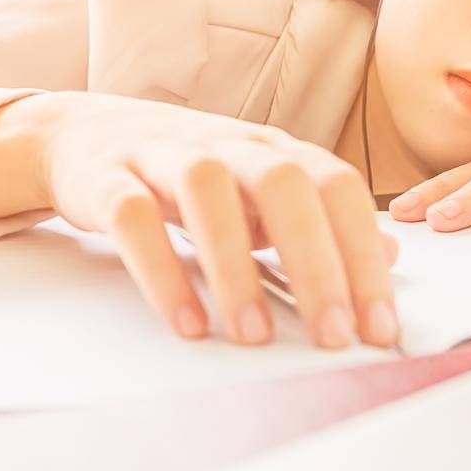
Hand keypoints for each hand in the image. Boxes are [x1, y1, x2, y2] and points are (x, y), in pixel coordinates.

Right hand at [32, 92, 398, 349]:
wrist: (79, 135)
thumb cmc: (182, 172)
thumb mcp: (257, 190)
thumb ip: (320, 219)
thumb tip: (391, 252)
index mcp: (270, 148)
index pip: (334, 186)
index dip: (363, 252)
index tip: (379, 324)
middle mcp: (224, 143)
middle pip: (283, 181)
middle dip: (316, 260)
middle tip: (333, 334)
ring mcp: (162, 155)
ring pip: (207, 191)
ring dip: (236, 267)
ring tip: (256, 335)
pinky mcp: (107, 178)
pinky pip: (134, 219)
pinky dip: (162, 270)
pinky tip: (187, 322)